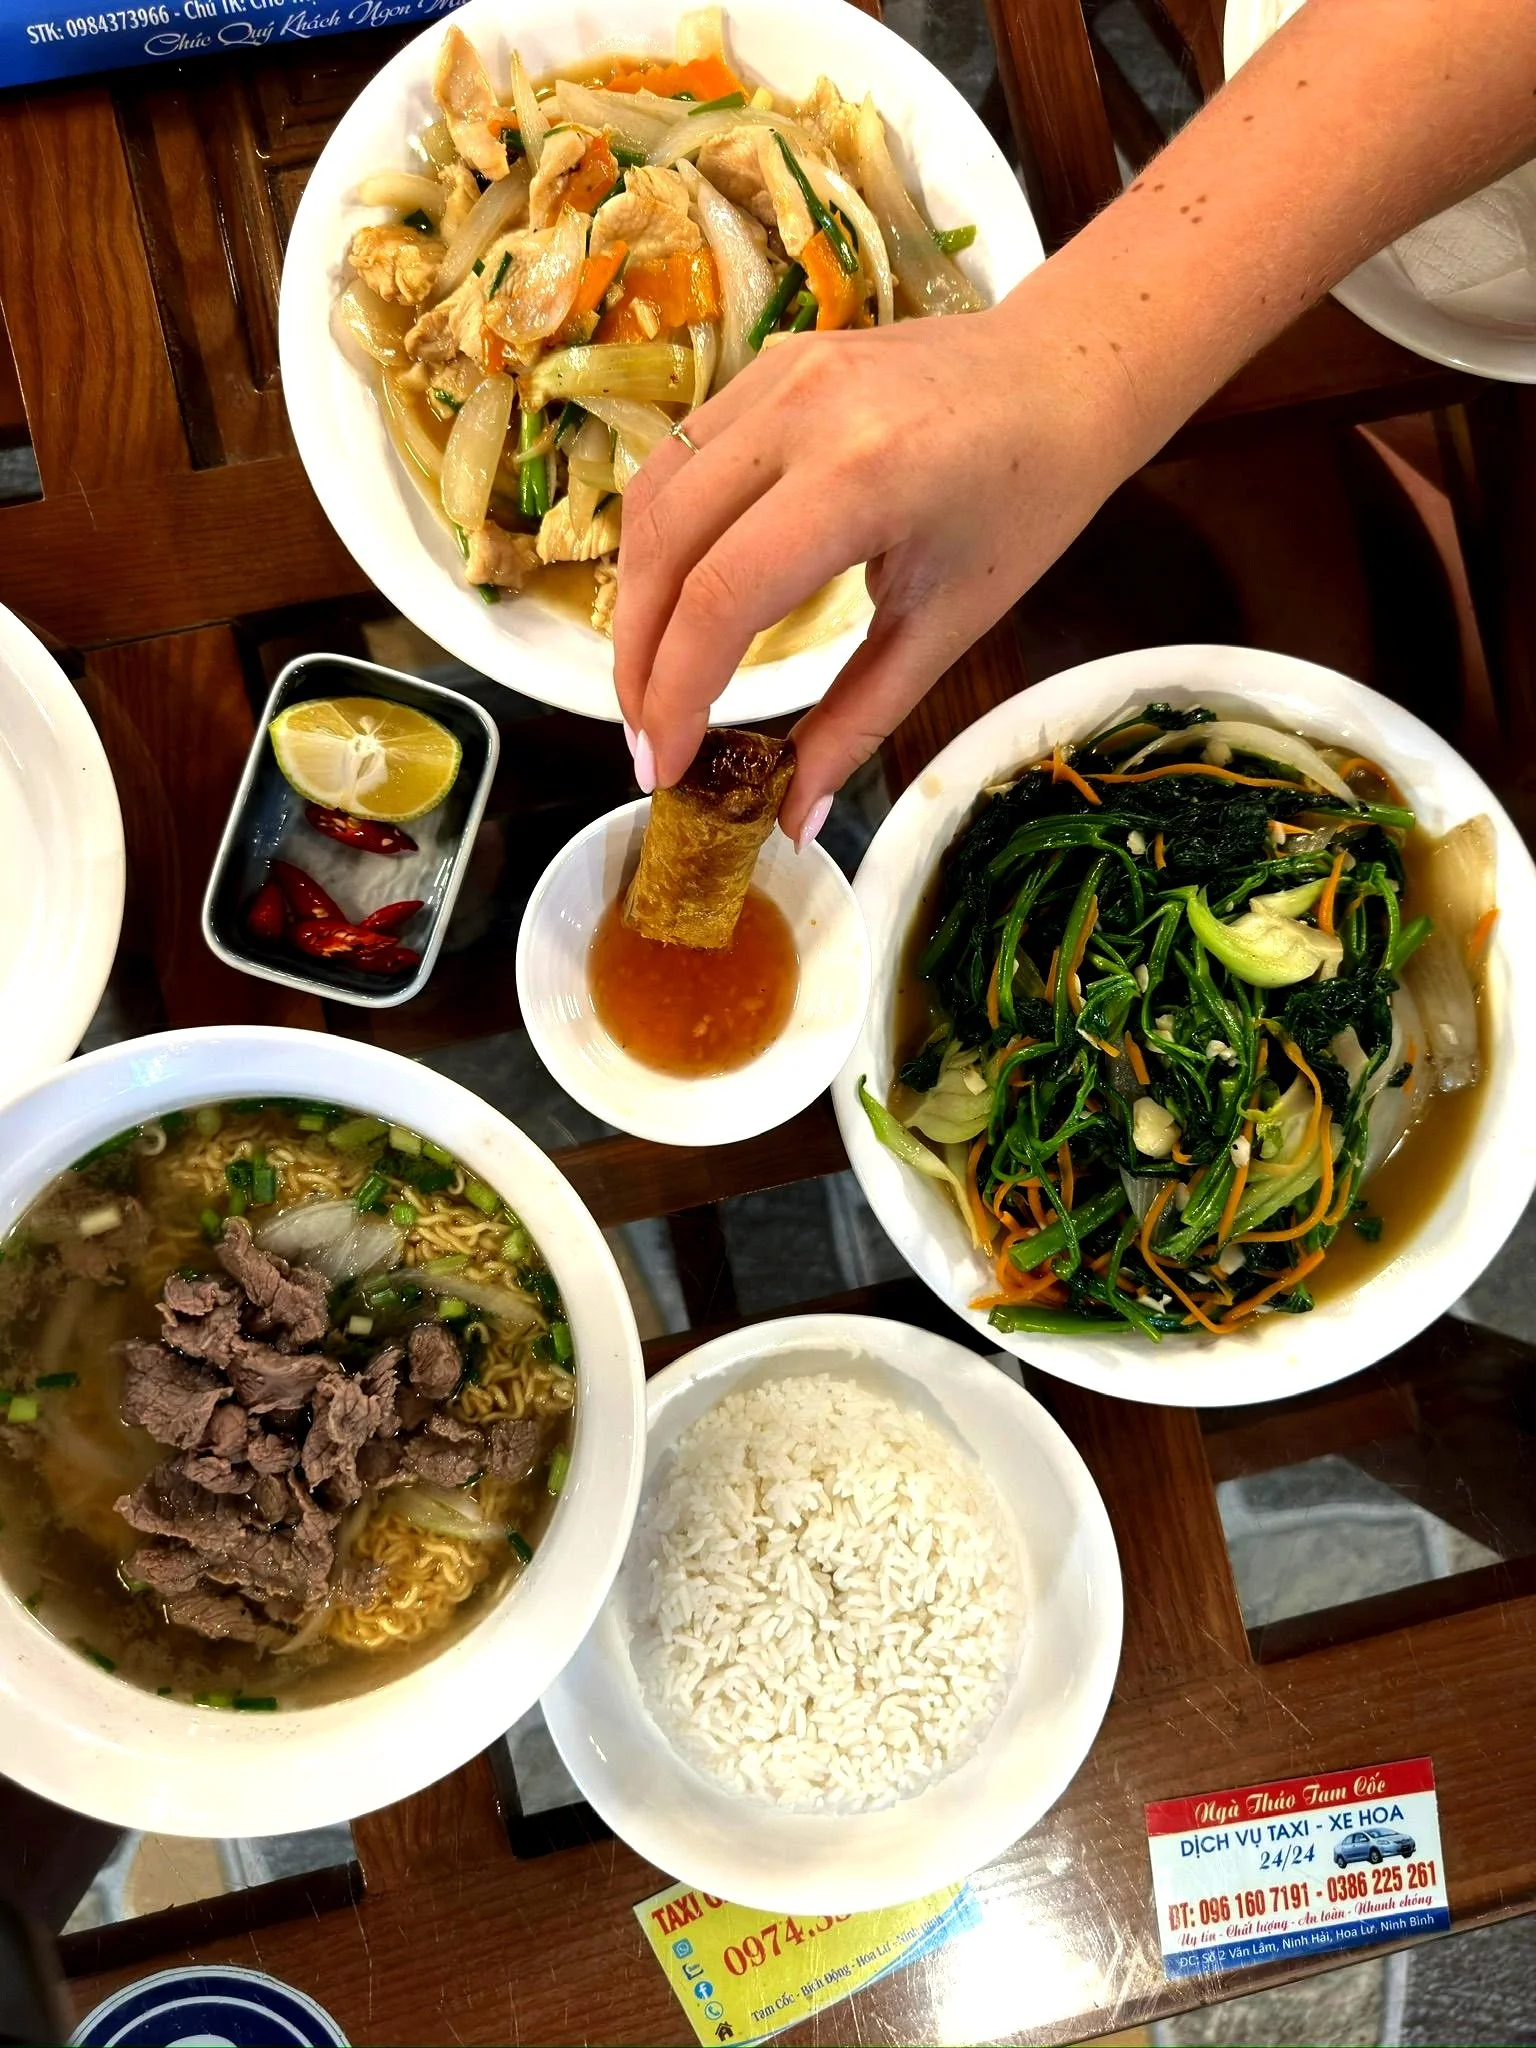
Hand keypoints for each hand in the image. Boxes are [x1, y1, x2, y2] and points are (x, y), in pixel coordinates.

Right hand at [612, 286, 1142, 843]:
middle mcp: (801, 413)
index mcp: (860, 479)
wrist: (1065, 375)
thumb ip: (857, 723)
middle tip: (646, 740)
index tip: (665, 767)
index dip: (676, 695)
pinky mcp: (768, 362)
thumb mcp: (946, 627)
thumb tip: (793, 822)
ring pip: (655, 498)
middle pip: (666, 548)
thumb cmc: (1027, 505)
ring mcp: (777, 374)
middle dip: (638, 660)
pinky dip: (662, 538)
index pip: (720, 598)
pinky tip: (674, 598)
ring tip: (649, 680)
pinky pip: (682, 457)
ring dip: (635, 599)